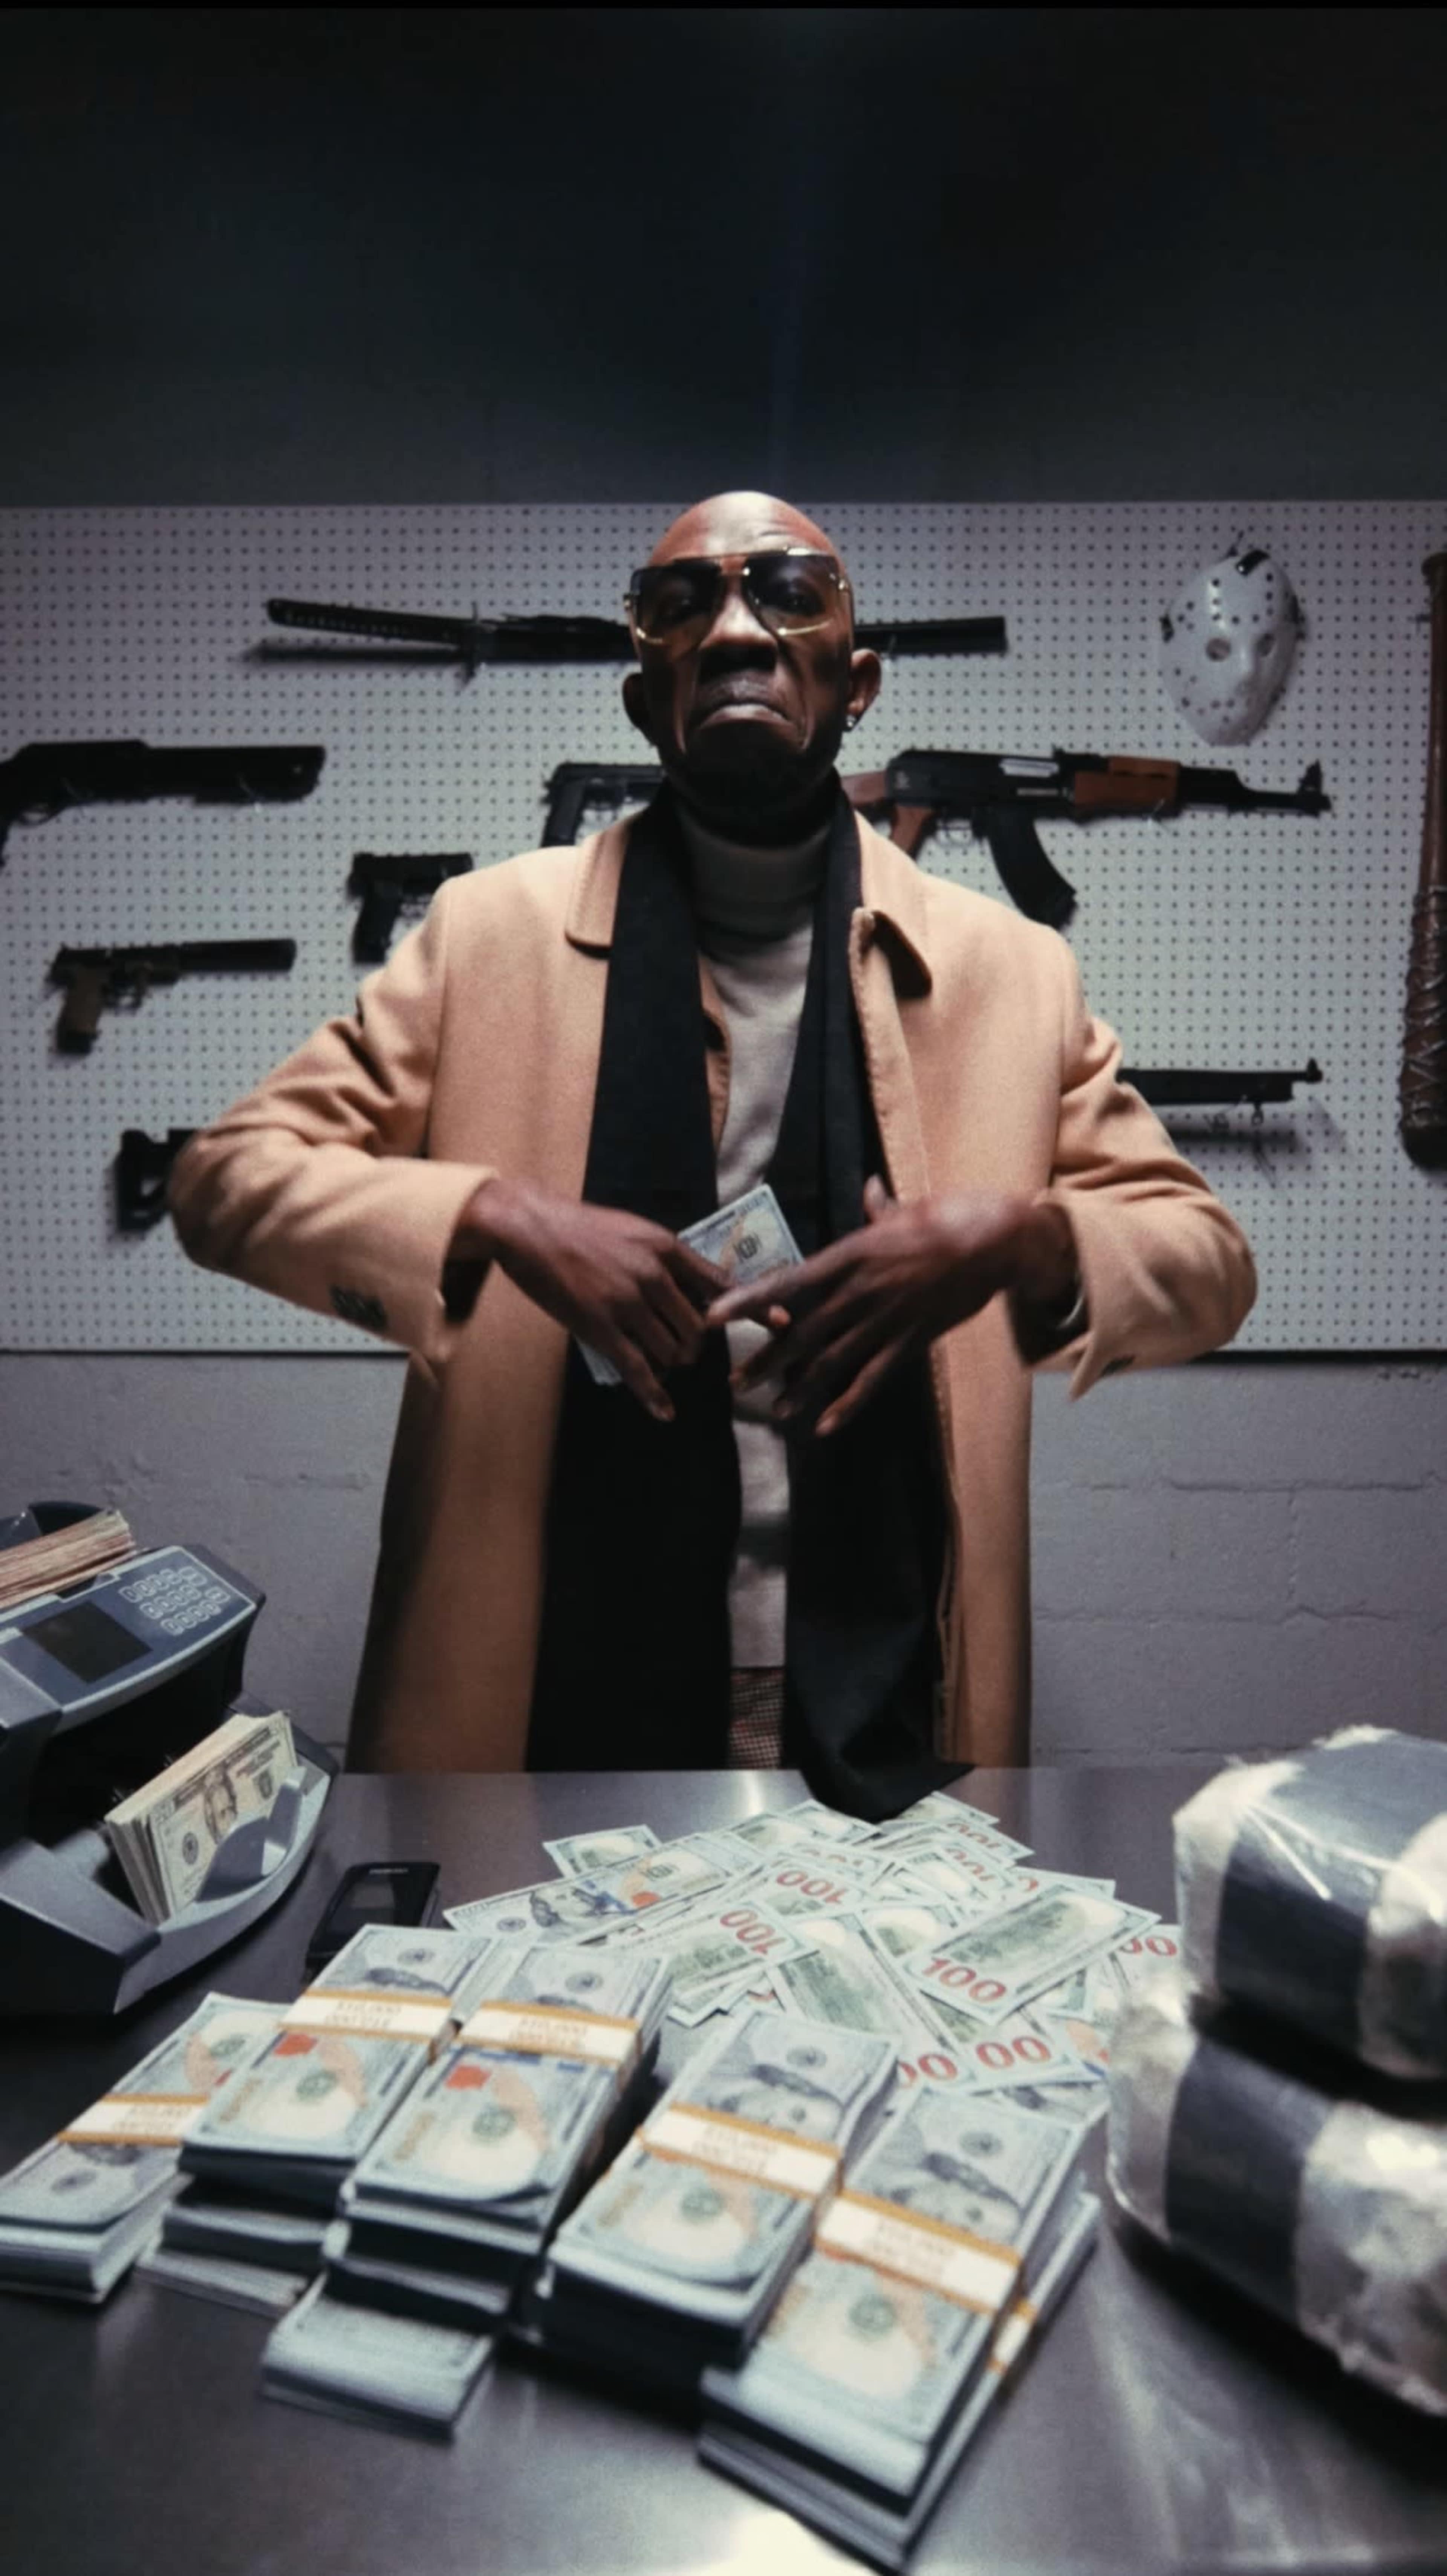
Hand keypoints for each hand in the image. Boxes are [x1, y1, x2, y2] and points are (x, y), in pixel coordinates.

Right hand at [452, 1175, 726, 1421]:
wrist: (529, 1227)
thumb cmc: (579, 1226)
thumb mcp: (635, 1228)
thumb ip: (666, 1255)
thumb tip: (696, 1283)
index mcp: (665, 1248)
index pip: (719, 1285)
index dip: (744, 1309)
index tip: (767, 1324)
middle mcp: (653, 1276)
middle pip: (698, 1328)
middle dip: (694, 1344)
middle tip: (682, 1347)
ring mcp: (627, 1304)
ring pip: (671, 1351)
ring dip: (670, 1363)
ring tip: (659, 1362)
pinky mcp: (600, 1328)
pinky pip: (637, 1369)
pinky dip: (654, 1395)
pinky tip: (664, 1412)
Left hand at [705, 1179, 1076, 1436]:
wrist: (995, 1242)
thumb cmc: (950, 1217)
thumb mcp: (907, 1210)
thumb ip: (881, 1208)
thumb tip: (871, 1188)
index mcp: (850, 1255)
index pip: (787, 1282)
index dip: (747, 1301)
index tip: (714, 1315)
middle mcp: (860, 1291)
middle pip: (802, 1331)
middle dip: (766, 1359)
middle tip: (734, 1382)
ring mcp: (885, 1319)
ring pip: (832, 1361)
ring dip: (799, 1389)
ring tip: (772, 1412)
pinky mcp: (910, 1341)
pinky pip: (873, 1378)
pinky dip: (849, 1405)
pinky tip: (826, 1426)